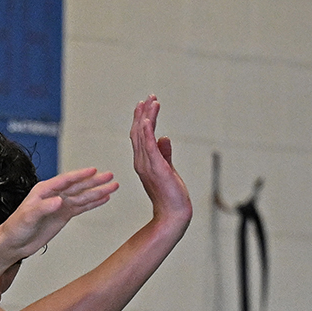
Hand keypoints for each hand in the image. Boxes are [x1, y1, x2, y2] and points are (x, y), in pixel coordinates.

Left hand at [0, 166, 116, 262]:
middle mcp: (54, 195)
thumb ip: (43, 207)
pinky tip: (103, 199)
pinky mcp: (63, 215)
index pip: (65, 180)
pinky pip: (81, 207)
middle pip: (78, 186)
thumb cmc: (15, 228)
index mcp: (44, 190)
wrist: (13, 244)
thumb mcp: (27, 217)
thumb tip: (59, 200)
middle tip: (109, 176)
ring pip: (83, 196)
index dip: (80, 176)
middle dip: (95, 182)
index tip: (93, 171)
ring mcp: (60, 205)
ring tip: (113, 186)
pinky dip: (93, 203)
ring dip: (98, 192)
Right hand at [129, 95, 191, 228]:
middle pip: (138, 133)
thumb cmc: (171, 195)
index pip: (139, 137)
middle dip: (143, 113)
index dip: (141, 119)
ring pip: (142, 136)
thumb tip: (164, 138)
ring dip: (146, 117)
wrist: (173, 214)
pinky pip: (149, 147)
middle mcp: (141, 162)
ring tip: (151, 101)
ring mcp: (147, 165)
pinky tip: (149, 119)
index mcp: (143, 162)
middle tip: (149, 97)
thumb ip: (165, 153)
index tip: (146, 104)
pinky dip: (147, 132)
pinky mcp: (156, 168)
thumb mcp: (168, 169)